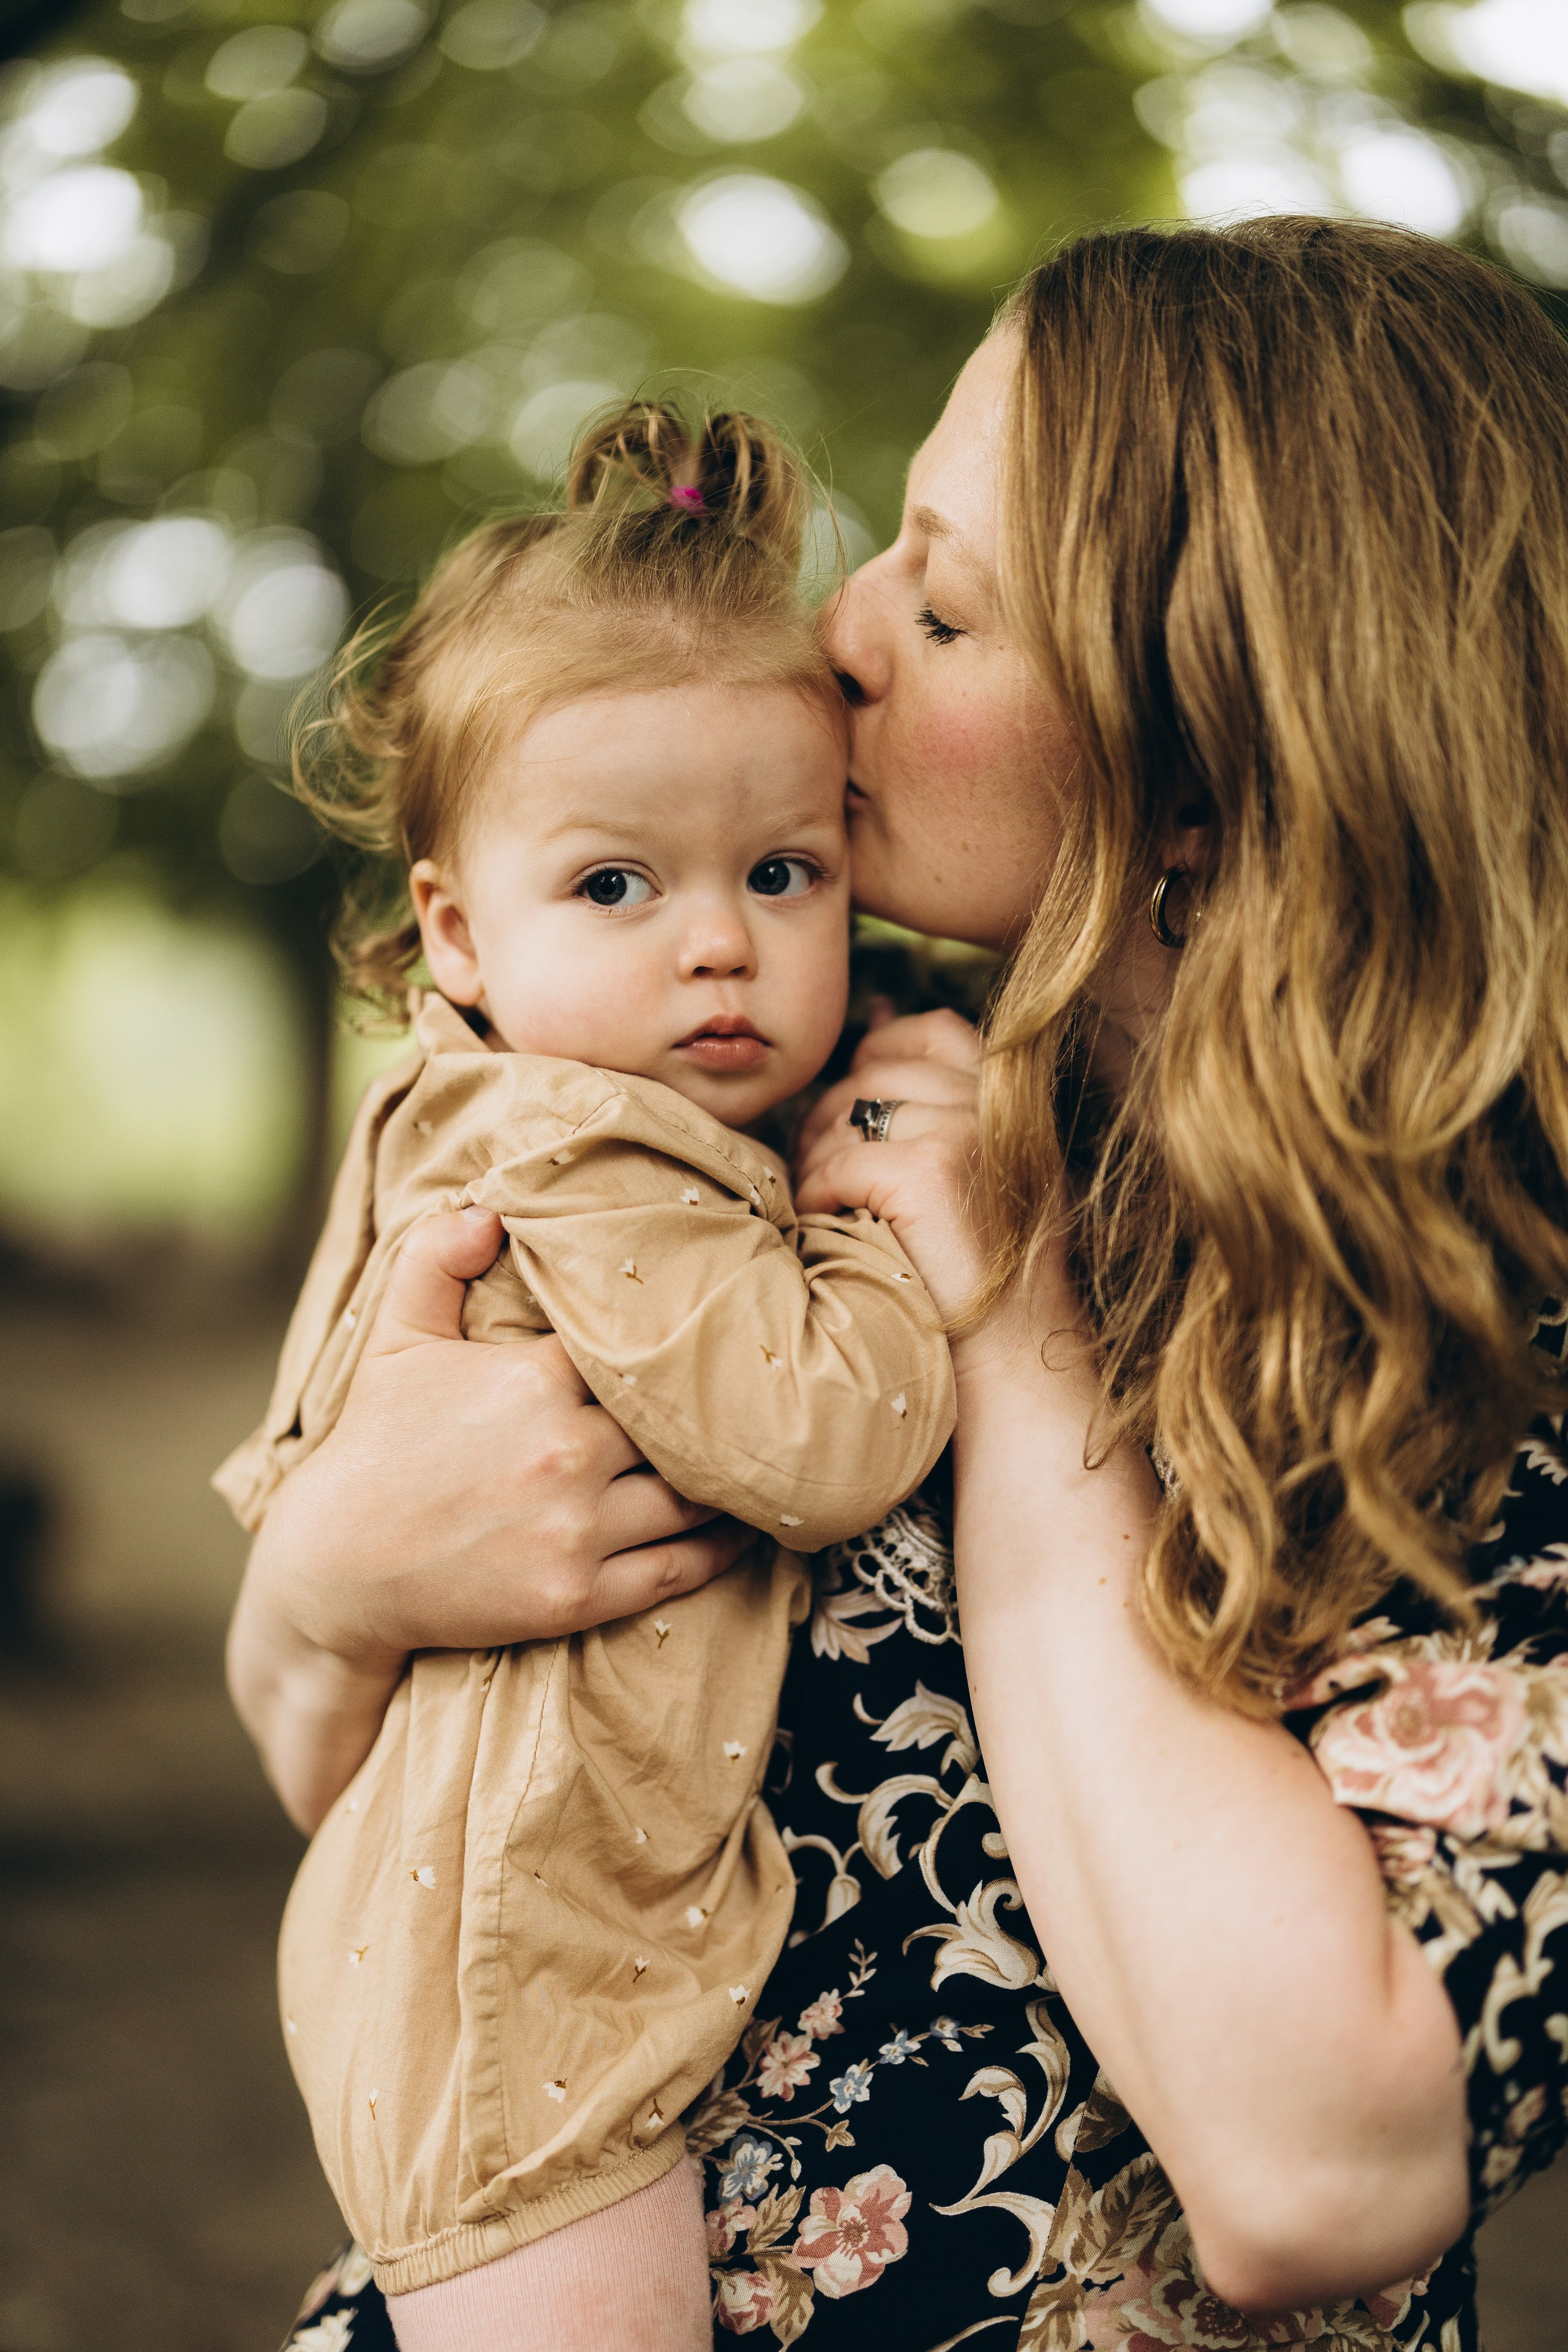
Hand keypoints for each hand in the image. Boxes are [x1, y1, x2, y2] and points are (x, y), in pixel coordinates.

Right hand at [228, 1206, 751, 1828]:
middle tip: (761, 1396)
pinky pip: (679, 1568)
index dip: (678, 1339)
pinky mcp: (577, 1596)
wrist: (333, 1571)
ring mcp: (575, 1529)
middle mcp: (564, 1450)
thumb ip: (435, 1260)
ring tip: (764, 1456)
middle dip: (716, 1409)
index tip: (712, 1331)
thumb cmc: (370, 1448)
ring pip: (694, 1495)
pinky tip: (743, 1526)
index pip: (640, 1345)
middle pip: (680, 1421)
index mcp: (532, 1379)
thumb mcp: (394, 1341)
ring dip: (732, 1477)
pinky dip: (722, 1549)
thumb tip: (490, 1209)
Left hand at [794, 1009, 984, 1320]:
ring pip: (846, 1116)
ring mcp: (963, 1130)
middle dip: (833, 1121)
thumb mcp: (978, 1164)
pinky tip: (834, 1227)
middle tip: (830, 1177)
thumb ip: (938, 1095)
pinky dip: (820, 1196)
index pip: (932, 1028)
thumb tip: (877, 1010)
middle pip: (873, 1073)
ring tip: (836, 1208)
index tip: (859, 1109)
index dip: (881, 1054)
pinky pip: (838, 1162)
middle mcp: (993, 1102)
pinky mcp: (927, 1170)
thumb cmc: (985, 1269)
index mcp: (1010, 1097)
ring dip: (822, 1162)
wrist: (1014, 1353)